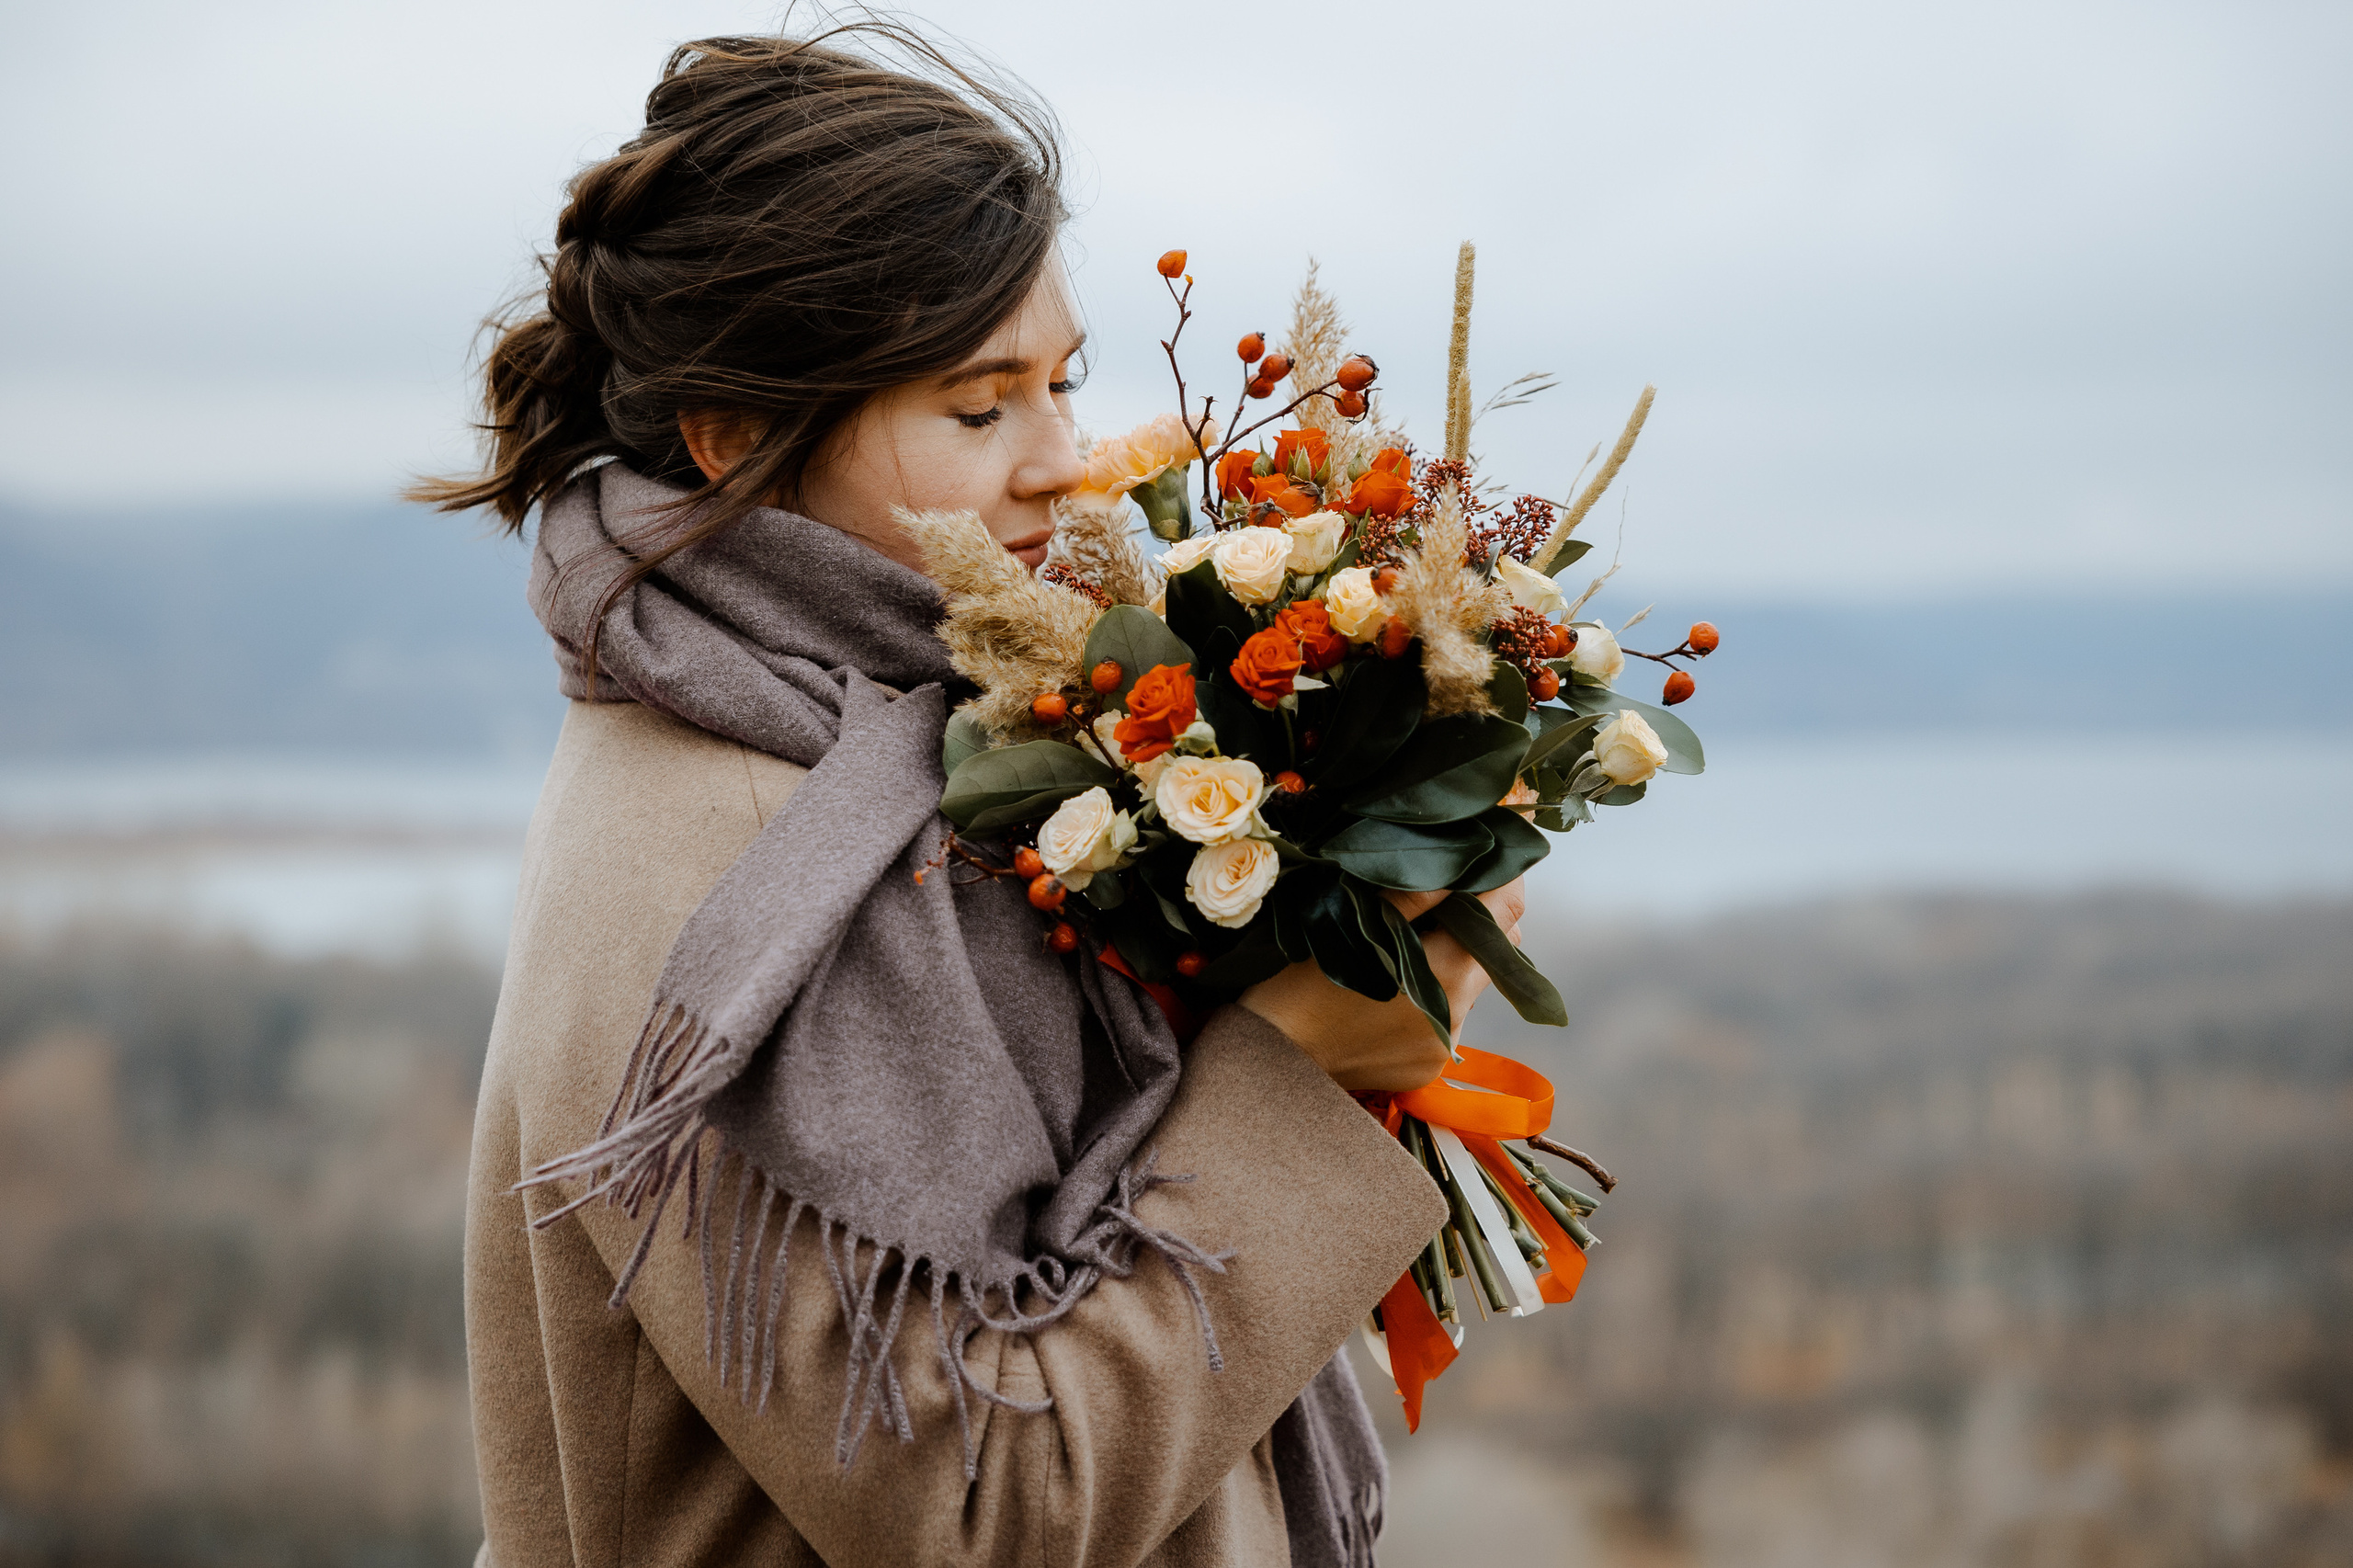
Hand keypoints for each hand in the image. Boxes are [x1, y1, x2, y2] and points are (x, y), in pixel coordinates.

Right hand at [1237, 878, 1526, 1092]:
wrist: (1272, 1062)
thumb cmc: (1301, 985)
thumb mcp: (1356, 924)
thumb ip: (1418, 893)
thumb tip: (1467, 859)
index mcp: (1447, 972)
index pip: (1506, 913)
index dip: (1501, 880)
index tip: (1485, 860)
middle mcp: (1458, 1014)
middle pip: (1494, 950)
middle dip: (1475, 920)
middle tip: (1435, 899)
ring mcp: (1445, 1045)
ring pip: (1469, 984)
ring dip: (1450, 960)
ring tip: (1402, 950)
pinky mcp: (1429, 1066)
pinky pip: (1445, 1018)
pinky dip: (1428, 998)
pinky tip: (1390, 993)